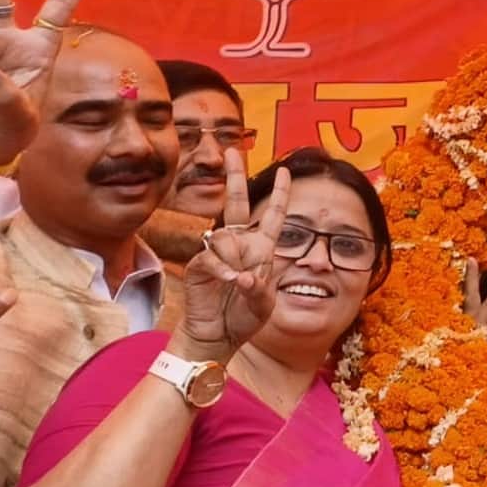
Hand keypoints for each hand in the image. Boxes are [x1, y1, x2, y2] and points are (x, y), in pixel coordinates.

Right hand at [172, 149, 290, 363]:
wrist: (218, 336)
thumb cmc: (244, 318)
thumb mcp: (265, 304)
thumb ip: (261, 288)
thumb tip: (247, 276)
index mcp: (262, 248)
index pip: (272, 215)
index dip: (279, 194)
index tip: (286, 170)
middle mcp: (239, 245)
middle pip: (236, 203)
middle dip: (234, 176)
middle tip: (231, 150)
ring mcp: (218, 253)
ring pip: (226, 237)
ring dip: (236, 259)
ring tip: (240, 283)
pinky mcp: (200, 265)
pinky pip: (211, 258)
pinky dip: (224, 271)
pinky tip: (231, 283)